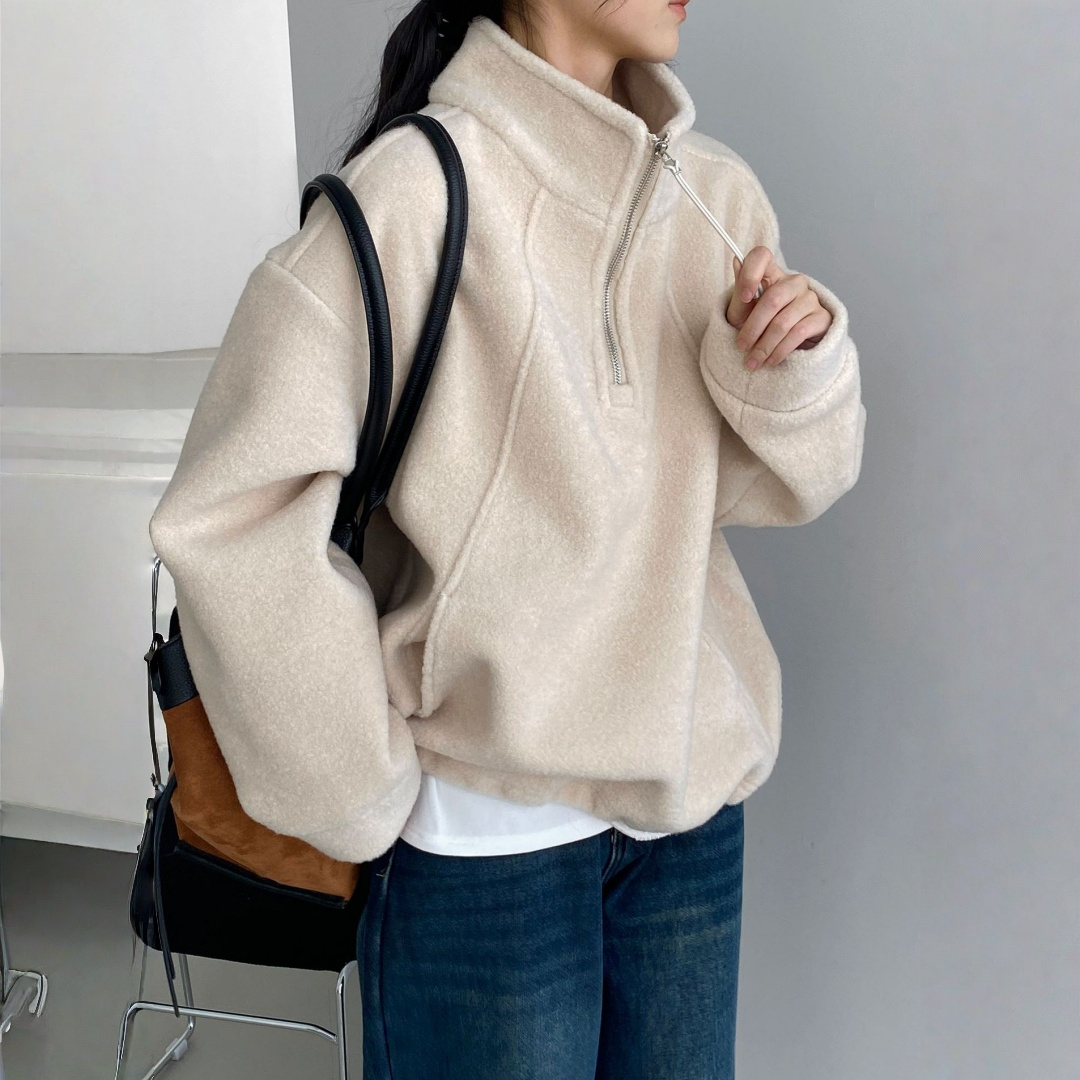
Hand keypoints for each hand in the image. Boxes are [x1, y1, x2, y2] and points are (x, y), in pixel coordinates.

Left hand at [727, 247, 832, 370]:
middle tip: (741, 346)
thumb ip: (740, 291)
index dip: (750, 273)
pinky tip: (771, 361)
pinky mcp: (821, 317)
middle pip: (772, 299)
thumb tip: (736, 262)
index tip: (744, 298)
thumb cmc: (760, 325)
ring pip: (783, 321)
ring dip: (765, 345)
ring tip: (753, 361)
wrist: (783, 347)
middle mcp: (794, 282)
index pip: (762, 256)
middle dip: (753, 327)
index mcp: (772, 274)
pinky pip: (798, 334)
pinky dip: (780, 350)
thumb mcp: (744, 312)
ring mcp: (810, 298)